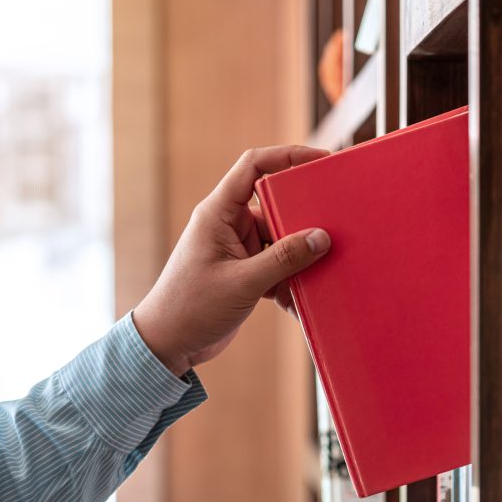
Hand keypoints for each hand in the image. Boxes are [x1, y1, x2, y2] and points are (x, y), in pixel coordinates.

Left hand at [132, 145, 331, 375]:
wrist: (167, 346)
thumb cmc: (190, 308)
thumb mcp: (242, 283)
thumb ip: (283, 259)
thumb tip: (320, 238)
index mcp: (218, 213)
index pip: (254, 167)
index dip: (287, 156)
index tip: (320, 160)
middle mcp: (228, 225)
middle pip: (275, 205)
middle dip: (303, 218)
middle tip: (334, 225)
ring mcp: (237, 249)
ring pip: (281, 239)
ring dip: (299, 257)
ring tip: (322, 271)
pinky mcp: (244, 272)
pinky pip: (277, 266)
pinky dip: (290, 281)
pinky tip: (301, 299)